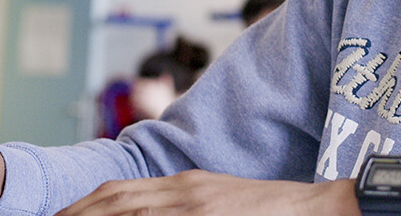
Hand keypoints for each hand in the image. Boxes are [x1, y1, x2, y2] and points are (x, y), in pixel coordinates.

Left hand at [55, 170, 358, 215]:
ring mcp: (196, 208)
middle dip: (78, 214)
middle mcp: (185, 194)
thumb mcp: (219, 203)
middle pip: (115, 202)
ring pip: (129, 212)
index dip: (85, 206)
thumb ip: (185, 207)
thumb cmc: (273, 213)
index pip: (120, 194)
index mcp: (186, 186)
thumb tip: (152, 211)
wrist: (322, 210)